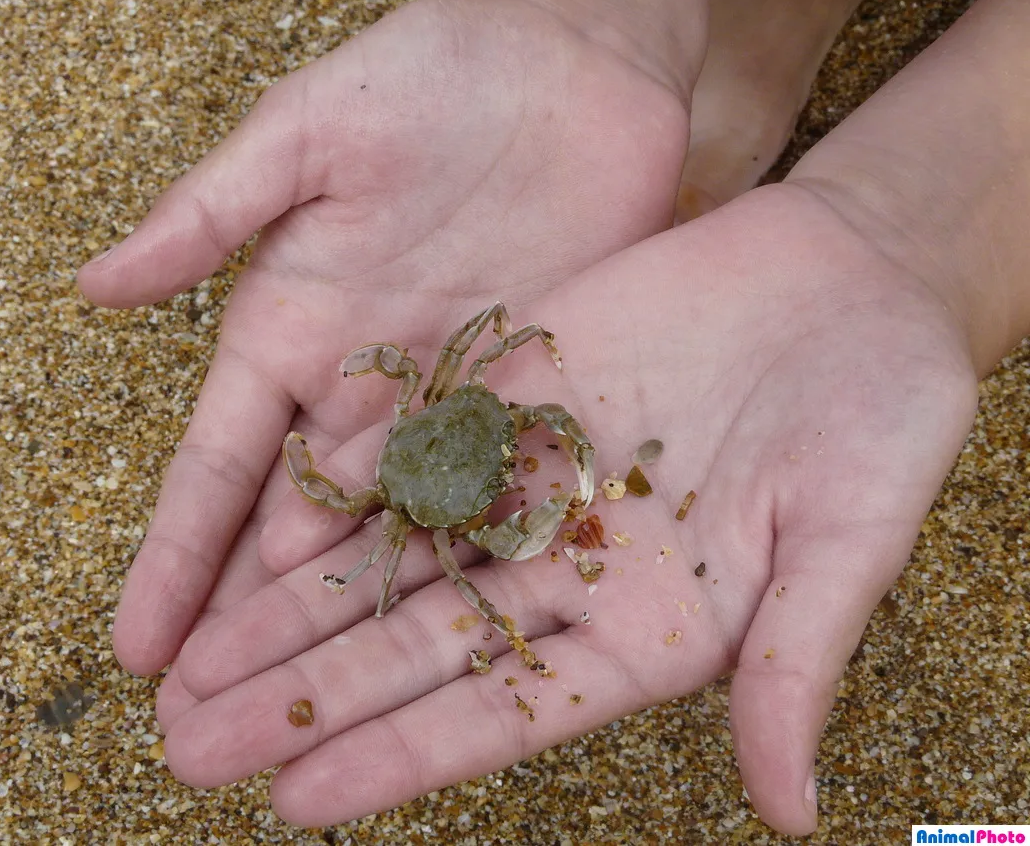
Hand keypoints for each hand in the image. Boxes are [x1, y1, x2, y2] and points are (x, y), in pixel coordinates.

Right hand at [77, 0, 691, 676]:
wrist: (574, 59)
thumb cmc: (433, 72)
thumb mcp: (308, 129)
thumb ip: (212, 210)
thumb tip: (93, 285)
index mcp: (291, 325)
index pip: (217, 464)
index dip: (177, 555)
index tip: (139, 648)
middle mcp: (359, 381)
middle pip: (292, 527)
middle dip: (249, 625)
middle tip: (210, 729)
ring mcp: (449, 399)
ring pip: (386, 535)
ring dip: (344, 625)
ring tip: (309, 712)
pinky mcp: (535, 397)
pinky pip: (491, 496)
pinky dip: (460, 567)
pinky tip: (441, 639)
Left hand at [157, 184, 976, 835]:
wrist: (856, 276)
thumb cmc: (881, 416)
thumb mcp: (848, 543)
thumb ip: (794, 663)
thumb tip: (792, 810)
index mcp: (641, 627)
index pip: (499, 712)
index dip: (397, 756)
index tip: (294, 799)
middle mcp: (566, 565)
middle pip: (412, 645)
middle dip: (302, 697)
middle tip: (188, 746)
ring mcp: (529, 476)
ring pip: (390, 552)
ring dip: (288, 601)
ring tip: (190, 658)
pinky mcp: (512, 391)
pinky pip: (412, 439)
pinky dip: (342, 475)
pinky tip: (260, 515)